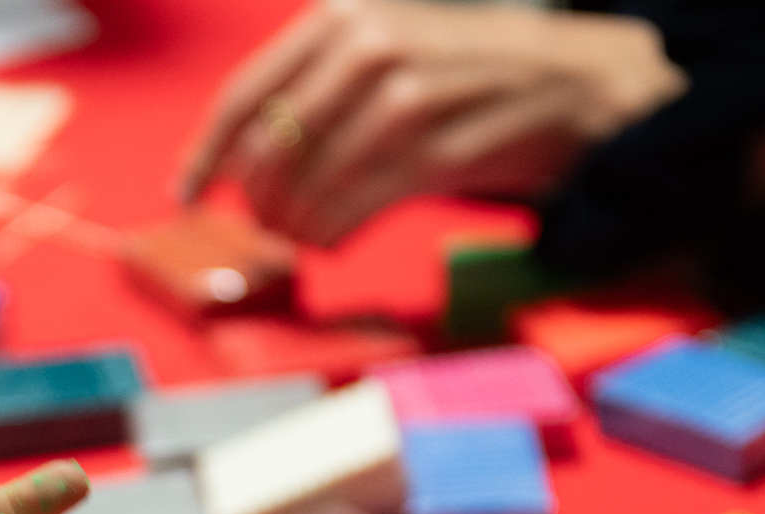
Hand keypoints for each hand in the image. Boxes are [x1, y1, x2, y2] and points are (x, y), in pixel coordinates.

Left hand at [176, 0, 685, 247]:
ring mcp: (407, 96)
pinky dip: (334, 231)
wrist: (578, 80)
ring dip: (295, 222)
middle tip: (265, 224)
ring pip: (311, 181)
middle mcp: (370, 46)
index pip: (246, 93)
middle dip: (257, 198)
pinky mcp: (440, 147)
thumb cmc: (469, 77)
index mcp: (344, 17)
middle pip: (272, 146)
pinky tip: (332, 240)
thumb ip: (319, 92)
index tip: (186, 193)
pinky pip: (358, 206)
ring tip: (302, 236)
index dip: (208, 154)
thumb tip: (245, 160)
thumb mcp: (387, 53)